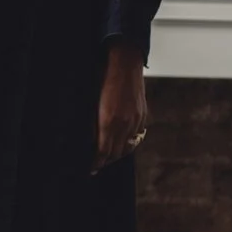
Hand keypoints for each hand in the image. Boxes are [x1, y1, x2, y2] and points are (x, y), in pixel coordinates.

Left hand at [94, 41, 147, 171]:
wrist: (125, 63)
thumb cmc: (102, 78)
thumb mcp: (91, 102)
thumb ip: (91, 123)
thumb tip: (89, 139)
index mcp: (108, 121)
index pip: (102, 152)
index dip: (96, 163)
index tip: (90, 169)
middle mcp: (123, 124)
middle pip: (116, 153)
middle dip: (106, 161)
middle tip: (98, 165)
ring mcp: (135, 120)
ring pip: (128, 146)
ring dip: (119, 154)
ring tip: (110, 157)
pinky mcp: (142, 115)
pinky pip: (137, 135)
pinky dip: (129, 142)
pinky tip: (123, 141)